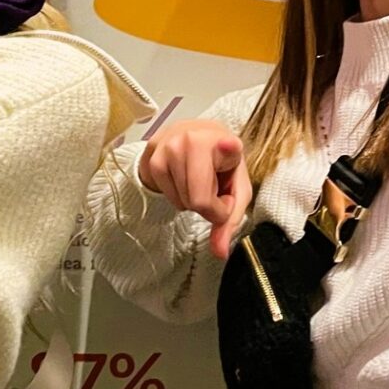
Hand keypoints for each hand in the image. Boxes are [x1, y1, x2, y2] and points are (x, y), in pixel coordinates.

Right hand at [138, 120, 251, 259]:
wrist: (193, 136)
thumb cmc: (220, 163)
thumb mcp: (236, 187)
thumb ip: (231, 220)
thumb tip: (220, 253)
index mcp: (226, 141)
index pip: (227, 147)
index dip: (228, 148)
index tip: (229, 144)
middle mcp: (195, 139)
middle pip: (199, 200)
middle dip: (209, 207)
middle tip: (214, 190)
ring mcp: (169, 146)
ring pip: (182, 202)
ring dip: (192, 201)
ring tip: (198, 181)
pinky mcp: (152, 157)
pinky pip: (168, 197)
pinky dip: (178, 197)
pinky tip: (183, 179)